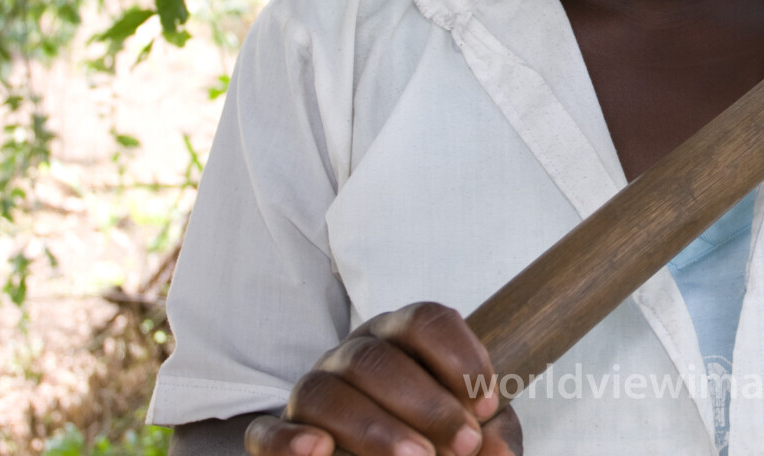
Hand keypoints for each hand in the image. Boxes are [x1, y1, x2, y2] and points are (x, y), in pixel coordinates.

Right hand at [244, 302, 522, 455]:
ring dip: (375, 427)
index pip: (426, 321)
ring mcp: (313, 391)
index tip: (486, 405)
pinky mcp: (278, 435)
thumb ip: (493, 436)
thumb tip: (496, 445)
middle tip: (463, 444)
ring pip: (326, 391)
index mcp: (403, 340)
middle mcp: (355, 355)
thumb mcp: (475, 438)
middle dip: (427, 404)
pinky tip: (318, 449)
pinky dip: (288, 441)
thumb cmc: (438, 442)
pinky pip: (267, 431)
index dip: (460, 357)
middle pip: (378, 359)